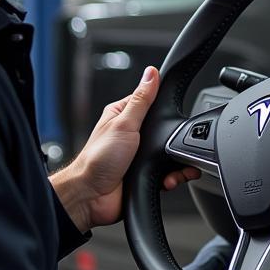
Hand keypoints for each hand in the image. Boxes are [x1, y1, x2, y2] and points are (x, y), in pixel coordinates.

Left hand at [50, 66, 198, 231]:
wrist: (91, 197)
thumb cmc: (97, 159)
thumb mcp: (124, 123)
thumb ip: (141, 100)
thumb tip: (151, 73)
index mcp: (123, 115)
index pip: (151, 101)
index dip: (166, 105)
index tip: (178, 108)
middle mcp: (131, 134)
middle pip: (165, 130)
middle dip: (174, 139)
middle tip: (177, 143)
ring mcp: (139, 156)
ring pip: (169, 153)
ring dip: (176, 162)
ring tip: (175, 166)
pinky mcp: (146, 175)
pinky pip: (168, 174)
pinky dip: (173, 178)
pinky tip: (168, 180)